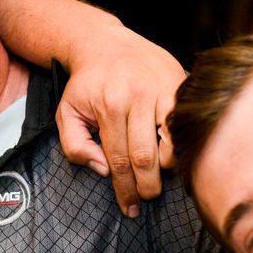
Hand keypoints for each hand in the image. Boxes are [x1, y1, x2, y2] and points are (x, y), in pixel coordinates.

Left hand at [54, 22, 185, 217]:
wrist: (105, 44)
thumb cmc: (86, 84)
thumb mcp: (67, 113)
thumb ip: (75, 146)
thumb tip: (103, 170)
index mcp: (110, 106)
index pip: (120, 159)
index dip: (125, 189)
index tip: (129, 208)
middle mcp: (138, 97)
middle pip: (147, 156)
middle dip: (147, 186)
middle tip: (146, 198)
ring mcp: (163, 88)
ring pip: (173, 140)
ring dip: (168, 166)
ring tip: (160, 176)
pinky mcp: (179, 82)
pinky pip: (186, 121)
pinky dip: (182, 142)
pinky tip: (175, 154)